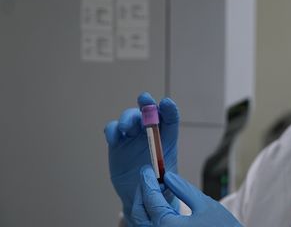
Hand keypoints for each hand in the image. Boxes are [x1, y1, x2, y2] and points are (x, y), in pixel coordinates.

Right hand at [104, 92, 179, 224]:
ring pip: (130, 117)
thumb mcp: (166, 181)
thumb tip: (159, 176)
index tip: (166, 103)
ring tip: (126, 128)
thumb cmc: (158, 186)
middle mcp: (150, 133)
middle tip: (144, 100)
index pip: (170, 119)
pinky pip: (113, 130)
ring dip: (128, 118)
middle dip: (146, 104)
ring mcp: (132, 136)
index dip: (169, 109)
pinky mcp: (117, 142)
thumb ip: (164, 177)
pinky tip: (113, 138)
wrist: (140, 196)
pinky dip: (112, 130)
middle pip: (148, 112)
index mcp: (167, 139)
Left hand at [132, 165, 241, 226]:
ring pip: (143, 224)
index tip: (147, 170)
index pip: (150, 199)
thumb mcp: (205, 205)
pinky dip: (152, 218)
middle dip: (141, 194)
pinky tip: (161, 208)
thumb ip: (184, 190)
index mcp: (167, 226)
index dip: (147, 182)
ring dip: (145, 207)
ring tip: (155, 191)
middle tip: (147, 179)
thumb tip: (168, 177)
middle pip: (139, 214)